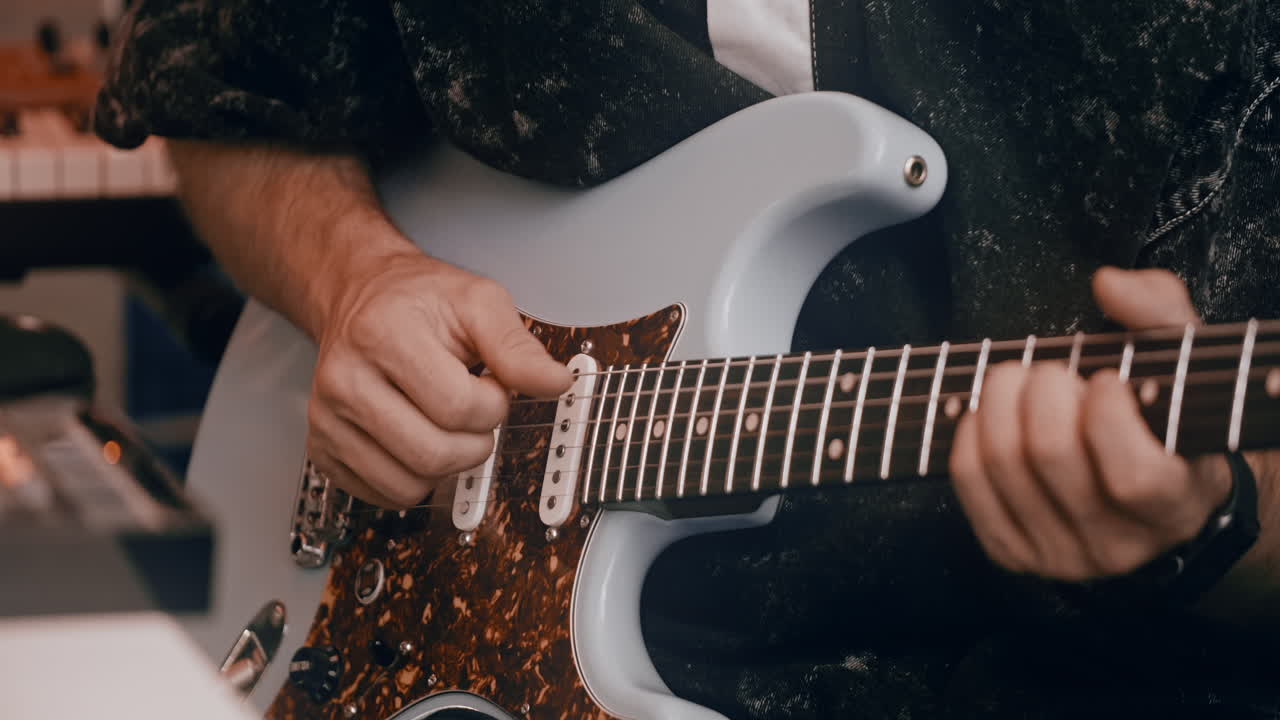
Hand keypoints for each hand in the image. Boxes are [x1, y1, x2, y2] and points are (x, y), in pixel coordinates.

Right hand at [306, 246, 571, 507]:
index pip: (457, 407)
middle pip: (433, 454)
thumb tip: (557, 383)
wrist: (361, 296)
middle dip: (475, 441)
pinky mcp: (323, 448)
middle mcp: (344, 380)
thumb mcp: (480, 302)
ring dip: (447, 466)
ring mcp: (327, 419)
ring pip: (409, 485)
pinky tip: (418, 438)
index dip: (492, 403)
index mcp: (382, 335)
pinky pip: (384, 495)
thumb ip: (518, 346)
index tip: (490, 382)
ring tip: (445, 423)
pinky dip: (415, 478)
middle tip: (474, 409)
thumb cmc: (420, 300)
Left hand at [949, 267, 1233, 580]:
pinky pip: (968, 480)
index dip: (1109, 414)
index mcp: (1176, 506)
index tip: (1107, 377)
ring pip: (1004, 464)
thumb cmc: (1160, 413)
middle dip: (1042, 389)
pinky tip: (988, 413)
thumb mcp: (1181, 360)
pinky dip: (969, 432)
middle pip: (1052, 456)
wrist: (1142, 486)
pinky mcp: (1012, 551)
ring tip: (1020, 381)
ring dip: (1000, 401)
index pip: (1134, 478)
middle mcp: (1119, 546)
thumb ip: (1160, 312)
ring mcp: (1061, 556)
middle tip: (1050, 370)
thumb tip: (1108, 283)